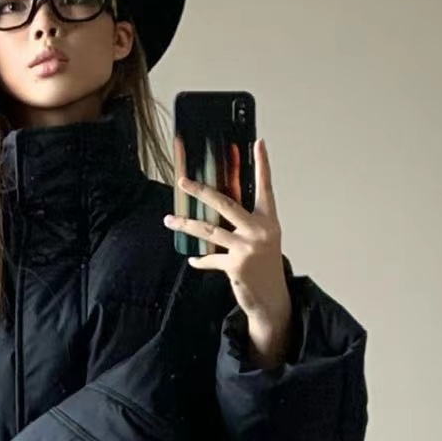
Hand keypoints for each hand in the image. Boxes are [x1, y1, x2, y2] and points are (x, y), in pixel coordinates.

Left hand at [164, 136, 292, 367]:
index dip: (262, 164)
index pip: (265, 186)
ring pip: (209, 230)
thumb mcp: (262, 238)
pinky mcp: (236, 265)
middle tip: (182, 181)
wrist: (272, 298)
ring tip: (169, 219)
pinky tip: (193, 259)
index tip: (259, 142)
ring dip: (186, 224)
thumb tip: (218, 205)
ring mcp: (247, 247)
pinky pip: (210, 258)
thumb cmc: (265, 264)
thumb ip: (245, 221)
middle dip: (200, 190)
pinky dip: (201, 260)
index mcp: (269, 219)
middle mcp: (260, 230)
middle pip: (225, 204)